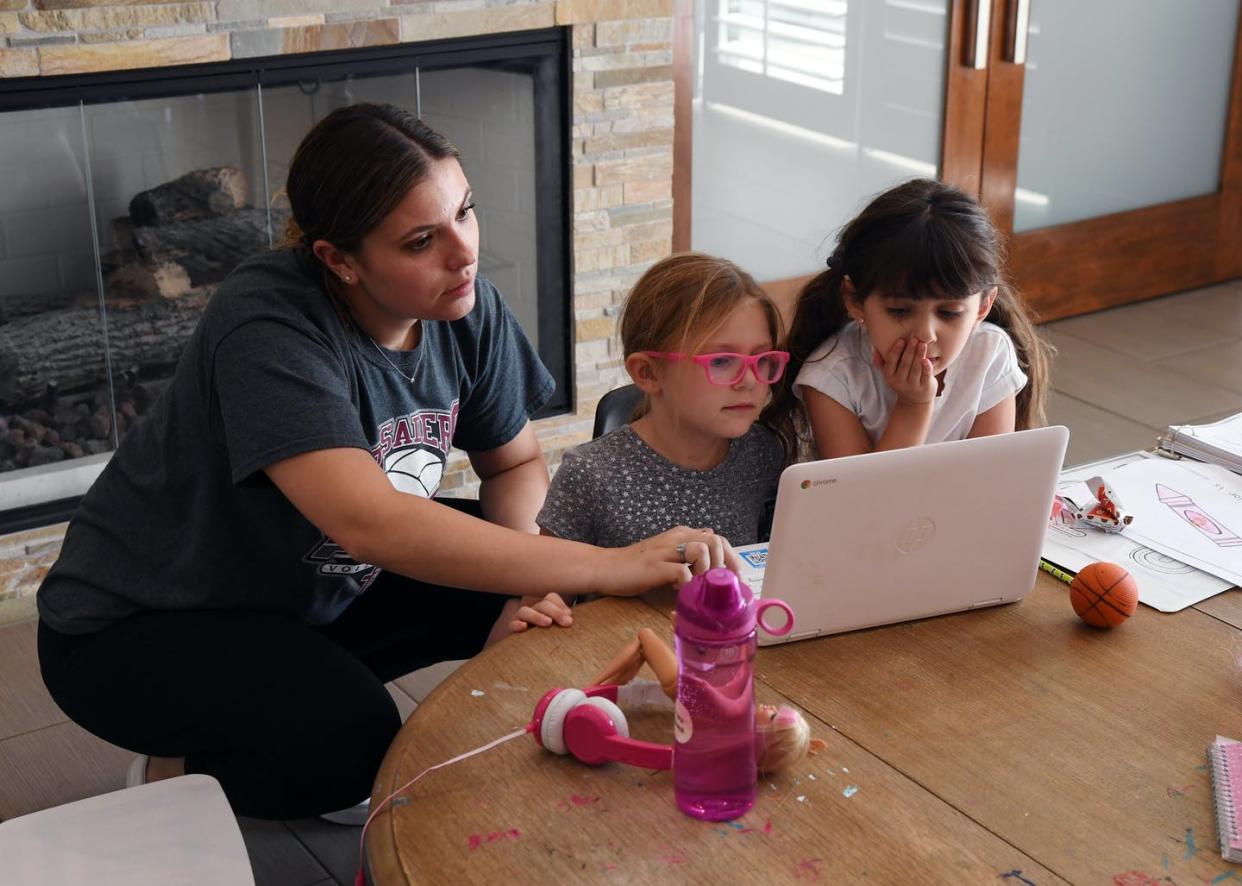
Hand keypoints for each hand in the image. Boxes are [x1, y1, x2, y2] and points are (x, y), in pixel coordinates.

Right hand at [484, 592, 572, 646]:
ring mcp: (521, 620)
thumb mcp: (560, 631)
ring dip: (537, 616)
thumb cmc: (551, 641)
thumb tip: (571, 617)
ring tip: (548, 623)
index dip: (560, 604)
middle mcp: (533, 611)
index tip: (570, 616)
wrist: (531, 658)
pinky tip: (524, 627)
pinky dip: (517, 624)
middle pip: (542, 604)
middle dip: (555, 612)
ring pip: (524, 611)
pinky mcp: (512, 631)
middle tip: (567, 622)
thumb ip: (566, 623)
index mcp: (545, 609)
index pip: (551, 598)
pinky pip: (512, 625)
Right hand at [594, 526, 740, 596]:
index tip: (734, 580)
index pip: (717, 538)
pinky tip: (680, 591)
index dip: (731, 559)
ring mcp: (665, 551)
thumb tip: (711, 552)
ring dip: (706, 572)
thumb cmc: (636, 566)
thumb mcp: (666, 553)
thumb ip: (686, 551)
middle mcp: (676, 537)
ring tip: (698, 587)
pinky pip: (682, 572)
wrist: (605, 567)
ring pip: (702, 550)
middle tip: (718, 586)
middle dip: (723, 565)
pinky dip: (687, 584)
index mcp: (681, 534)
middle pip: (715, 541)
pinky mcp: (655, 566)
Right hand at [873, 335, 935, 405]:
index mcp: (890, 377)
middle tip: (914, 338)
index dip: (896, 351)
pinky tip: (927, 359)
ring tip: (922, 344)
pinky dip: (926, 367)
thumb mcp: (889, 375)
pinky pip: (926, 376)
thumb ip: (881, 363)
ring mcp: (913, 385)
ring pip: (915, 368)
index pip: (892, 362)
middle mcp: (900, 382)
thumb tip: (875, 350)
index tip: (901, 340)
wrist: (914, 402)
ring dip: (919, 355)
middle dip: (910, 350)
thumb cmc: (902, 382)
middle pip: (905, 364)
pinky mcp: (925, 387)